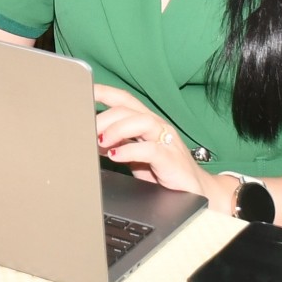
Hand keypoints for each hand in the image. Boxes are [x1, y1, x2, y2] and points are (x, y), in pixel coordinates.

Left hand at [93, 81, 212, 198]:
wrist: (197, 192)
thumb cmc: (164, 173)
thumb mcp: (135, 156)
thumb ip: (117, 144)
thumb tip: (92, 139)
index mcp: (146, 122)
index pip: (124, 99)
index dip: (104, 92)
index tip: (84, 88)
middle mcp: (157, 126)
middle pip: (128, 109)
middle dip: (104, 117)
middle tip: (87, 131)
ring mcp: (166, 141)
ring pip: (141, 121)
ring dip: (117, 129)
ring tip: (101, 142)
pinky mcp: (172, 160)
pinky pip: (150, 149)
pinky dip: (129, 150)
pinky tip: (116, 156)